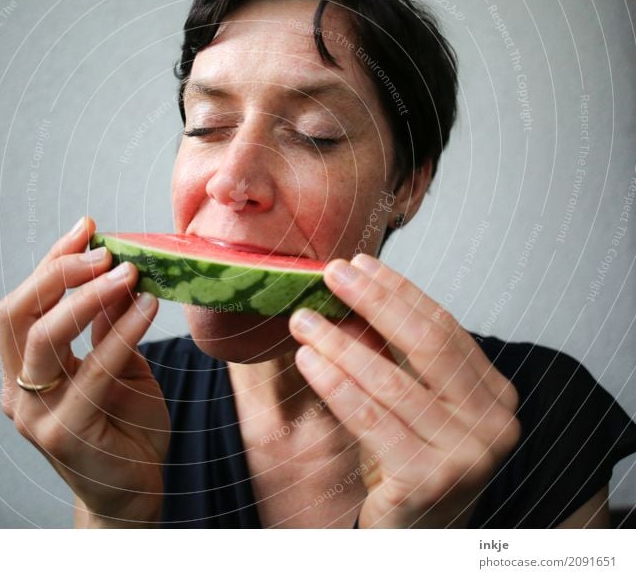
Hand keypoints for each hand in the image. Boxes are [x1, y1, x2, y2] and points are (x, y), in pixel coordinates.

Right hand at [0, 216, 168, 526]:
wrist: (136, 490)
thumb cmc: (125, 425)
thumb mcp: (116, 363)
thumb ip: (106, 324)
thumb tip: (116, 268)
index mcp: (22, 369)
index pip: (23, 303)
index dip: (52, 261)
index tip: (87, 227)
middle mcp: (16, 390)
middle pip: (17, 313)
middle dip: (59, 272)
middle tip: (104, 250)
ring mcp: (34, 415)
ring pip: (43, 338)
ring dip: (87, 297)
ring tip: (128, 272)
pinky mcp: (62, 434)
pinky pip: (92, 371)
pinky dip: (120, 333)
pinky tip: (146, 307)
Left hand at [288, 253, 520, 527]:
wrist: (415, 536)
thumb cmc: (411, 463)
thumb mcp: (420, 405)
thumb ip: (405, 358)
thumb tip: (358, 289)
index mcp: (495, 396)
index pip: (444, 328)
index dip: (399, 292)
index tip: (361, 263)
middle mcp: (493, 423)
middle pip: (426, 344)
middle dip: (374, 302)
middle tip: (333, 274)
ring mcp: (467, 454)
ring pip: (392, 381)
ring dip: (342, 342)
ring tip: (304, 318)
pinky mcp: (430, 480)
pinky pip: (371, 419)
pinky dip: (335, 384)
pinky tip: (308, 359)